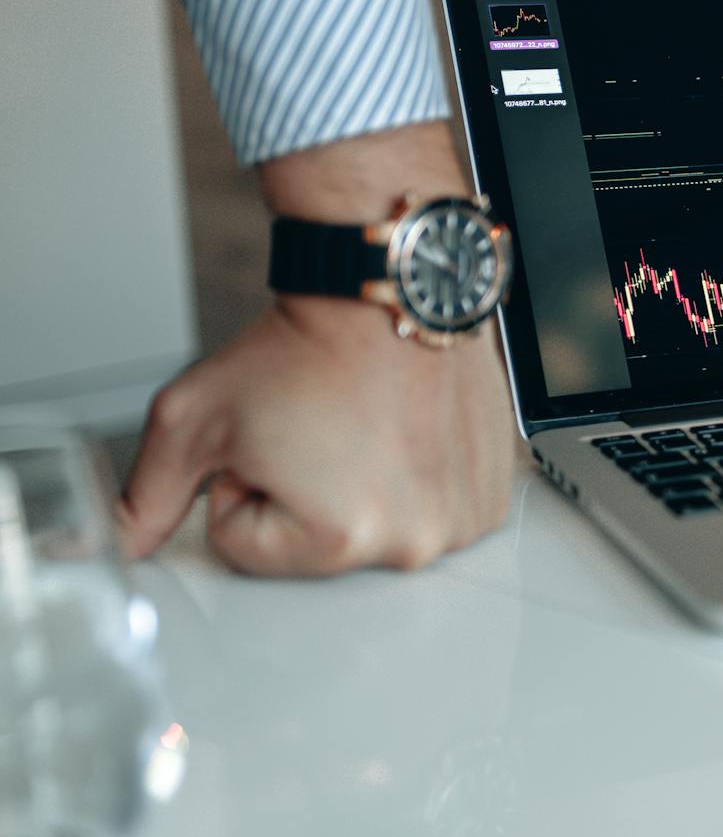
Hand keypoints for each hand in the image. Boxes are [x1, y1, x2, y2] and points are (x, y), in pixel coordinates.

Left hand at [118, 124, 517, 573]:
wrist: (388, 288)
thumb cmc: (309, 344)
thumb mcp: (193, 418)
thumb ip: (145, 497)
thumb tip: (119, 545)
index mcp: (339, 536)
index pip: (247, 548)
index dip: (241, 485)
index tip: (272, 437)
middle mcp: (413, 537)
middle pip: (317, 547)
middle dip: (305, 495)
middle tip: (319, 427)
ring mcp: (462, 517)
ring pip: (376, 527)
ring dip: (364, 486)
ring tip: (366, 424)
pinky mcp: (490, 492)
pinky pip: (435, 508)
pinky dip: (417, 475)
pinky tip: (406, 429)